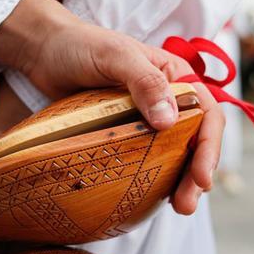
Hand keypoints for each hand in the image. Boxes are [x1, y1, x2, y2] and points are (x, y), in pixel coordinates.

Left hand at [0, 0, 224, 212]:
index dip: (209, 147)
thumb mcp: (116, 56)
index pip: (207, 114)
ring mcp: (147, 122)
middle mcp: (168, 101)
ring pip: (176, 156)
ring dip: (180, 183)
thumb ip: (145, 82)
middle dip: (197, 174)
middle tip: (186, 204)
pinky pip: (148, 161)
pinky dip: (156, 180)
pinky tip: (153, 199)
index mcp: (176, 78)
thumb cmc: (80, 46)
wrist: (44, 52)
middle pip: (196, 142)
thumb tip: (168, 121)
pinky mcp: (126, 138)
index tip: (202, 177)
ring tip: (178, 207)